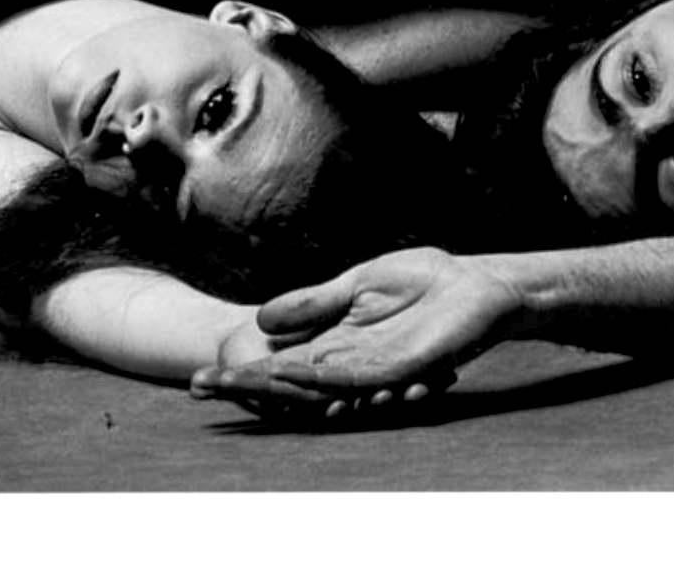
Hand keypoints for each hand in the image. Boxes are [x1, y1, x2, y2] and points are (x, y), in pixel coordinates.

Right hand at [187, 248, 523, 419]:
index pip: (278, 364)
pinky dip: (323, 378)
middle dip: (244, 386)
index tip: (199, 379)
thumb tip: (263, 319)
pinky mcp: (397, 366)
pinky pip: (354, 376)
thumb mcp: (355, 285)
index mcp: (335, 345)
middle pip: (286, 383)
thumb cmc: (422, 283)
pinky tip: (295, 373)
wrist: (474, 288)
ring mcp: (370, 369)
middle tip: (200, 387)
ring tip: (233, 385)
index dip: (240, 373)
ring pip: (313, 386)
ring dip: (274, 390)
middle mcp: (346, 364)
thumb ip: (314, 303)